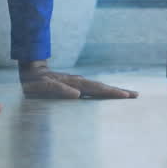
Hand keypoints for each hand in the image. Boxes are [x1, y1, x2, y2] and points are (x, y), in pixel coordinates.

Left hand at [19, 60, 138, 99]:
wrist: (30, 71)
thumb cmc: (33, 83)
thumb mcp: (41, 87)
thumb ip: (57, 90)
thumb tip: (77, 94)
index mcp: (74, 84)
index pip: (96, 89)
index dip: (111, 93)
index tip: (125, 96)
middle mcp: (79, 82)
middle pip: (102, 87)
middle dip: (119, 91)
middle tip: (136, 95)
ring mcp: (78, 83)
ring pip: (99, 87)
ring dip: (114, 91)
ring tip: (128, 94)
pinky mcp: (76, 85)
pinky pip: (93, 89)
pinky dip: (104, 92)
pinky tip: (109, 94)